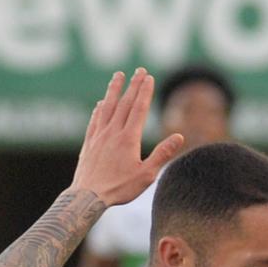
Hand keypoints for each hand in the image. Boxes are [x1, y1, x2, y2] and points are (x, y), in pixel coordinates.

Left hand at [72, 69, 186, 208]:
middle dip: (133, 85)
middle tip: (139, 70)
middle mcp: (112, 132)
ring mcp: (99, 136)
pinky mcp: (89, 143)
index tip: (149, 77)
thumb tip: (179, 136)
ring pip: (107, 107)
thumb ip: (162, 153)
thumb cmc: (119, 188)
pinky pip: (95, 120)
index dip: (144, 92)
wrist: (88, 196)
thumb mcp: (146, 175)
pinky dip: (100, 109)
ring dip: (114, 90)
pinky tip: (101, 104)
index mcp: (128, 138)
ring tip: (118, 76)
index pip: (138, 109)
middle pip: (124, 103)